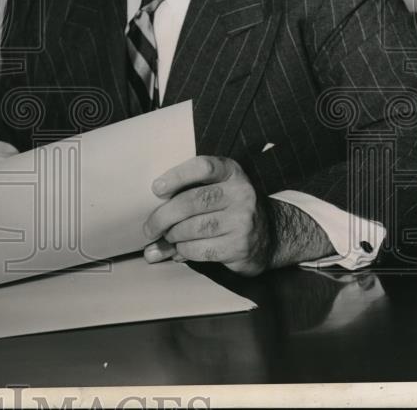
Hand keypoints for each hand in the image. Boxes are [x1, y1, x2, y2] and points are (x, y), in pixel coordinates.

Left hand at [141, 155, 273, 275]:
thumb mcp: (215, 192)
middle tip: (150, 227)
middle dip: (164, 216)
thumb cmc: (229, 209)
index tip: (156, 189)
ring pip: (193, 228)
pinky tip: (181, 249)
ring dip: (173, 235)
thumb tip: (147, 235)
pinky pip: (201, 249)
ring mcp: (243, 220)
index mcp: (231, 172)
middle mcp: (241, 193)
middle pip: (192, 201)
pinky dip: (184, 251)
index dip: (176, 176)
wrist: (269, 236)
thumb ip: (184, 199)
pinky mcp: (241, 246)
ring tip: (168, 237)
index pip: (202, 167)